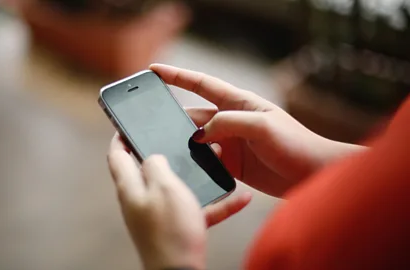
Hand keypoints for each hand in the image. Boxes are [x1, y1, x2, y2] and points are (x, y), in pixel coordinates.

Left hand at [107, 135, 250, 269]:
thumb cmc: (170, 230)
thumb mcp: (163, 187)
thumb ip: (155, 164)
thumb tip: (152, 157)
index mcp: (131, 187)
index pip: (117, 155)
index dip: (120, 136)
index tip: (128, 125)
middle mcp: (142, 200)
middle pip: (150, 170)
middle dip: (167, 152)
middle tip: (184, 140)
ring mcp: (159, 215)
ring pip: (178, 188)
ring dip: (198, 176)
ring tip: (218, 163)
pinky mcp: (177, 229)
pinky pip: (197, 210)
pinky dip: (216, 204)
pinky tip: (240, 198)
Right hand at [151, 64, 364, 196]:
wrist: (312, 174)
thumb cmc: (295, 144)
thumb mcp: (262, 126)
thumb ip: (228, 123)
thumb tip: (199, 134)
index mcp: (239, 103)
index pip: (202, 85)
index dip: (177, 76)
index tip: (154, 71)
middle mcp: (231, 120)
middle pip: (194, 115)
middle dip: (173, 118)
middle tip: (152, 124)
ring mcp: (230, 142)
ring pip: (197, 140)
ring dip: (184, 144)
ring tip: (167, 150)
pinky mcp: (232, 163)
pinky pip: (207, 160)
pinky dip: (197, 162)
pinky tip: (188, 167)